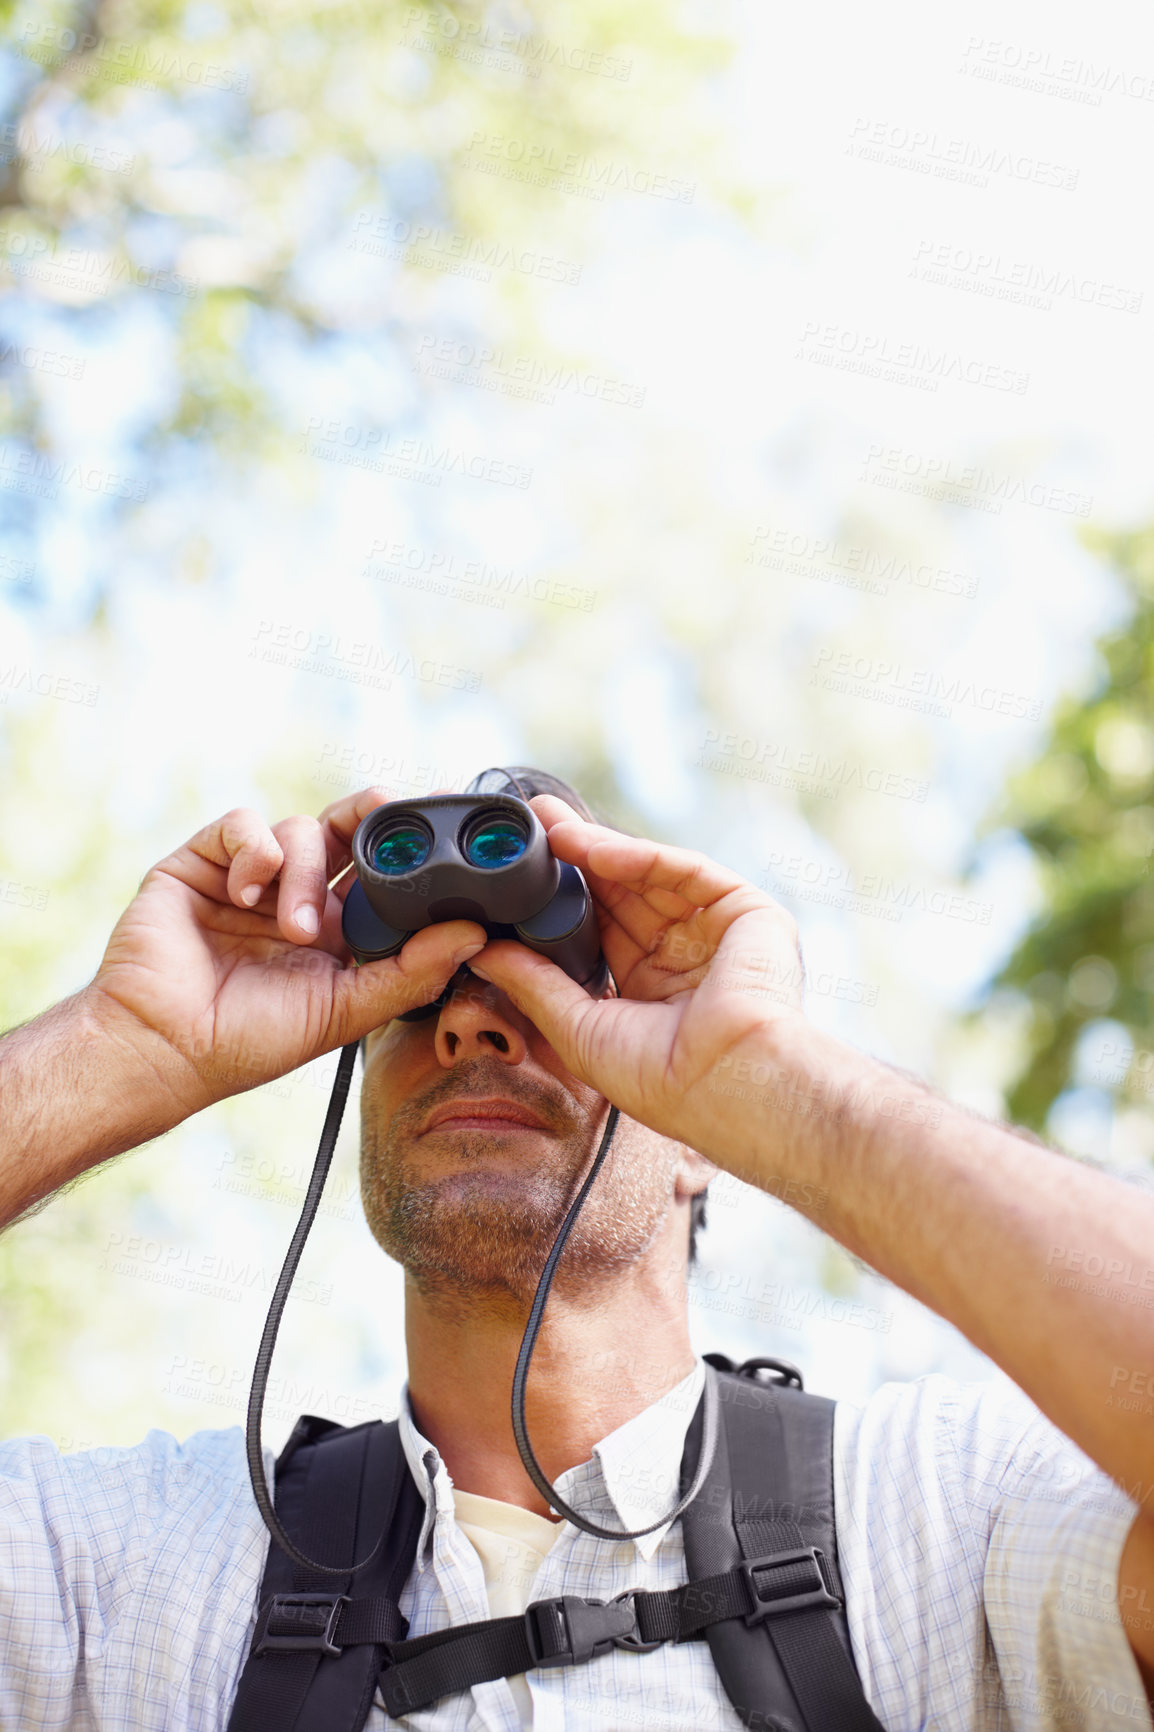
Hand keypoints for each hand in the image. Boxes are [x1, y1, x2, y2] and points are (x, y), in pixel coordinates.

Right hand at [85, 788, 485, 1120]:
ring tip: (291, 928)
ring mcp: (251, 876)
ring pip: (300, 828)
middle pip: (347, 828)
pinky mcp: (204, 863)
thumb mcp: (345, 1011)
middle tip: (391, 812)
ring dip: (302, 872)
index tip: (447, 822)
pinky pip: (242, 824)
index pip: (382, 871)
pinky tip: (247, 891)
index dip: (410, 847)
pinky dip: (254, 848)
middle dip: (372, 816)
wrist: (164, 1048)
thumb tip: (476, 934)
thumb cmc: (250, 1042)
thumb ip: (411, 972)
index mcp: (337, 928)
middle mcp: (297, 895)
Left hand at [467, 796, 804, 1154]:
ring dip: (599, 850)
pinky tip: (593, 848)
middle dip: (577, 860)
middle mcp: (686, 958)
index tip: (521, 875)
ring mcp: (717, 932)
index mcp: (651, 991)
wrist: (727, 1084)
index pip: (601, 930)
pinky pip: (683, 871)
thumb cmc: (662, 1080)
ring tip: (551, 829)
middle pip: (623, 895)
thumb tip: (482, 952)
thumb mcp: (579, 1028)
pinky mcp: (745, 911)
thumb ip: (533, 984)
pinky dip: (637, 856)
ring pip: (650, 876)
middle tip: (534, 825)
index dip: (563, 900)